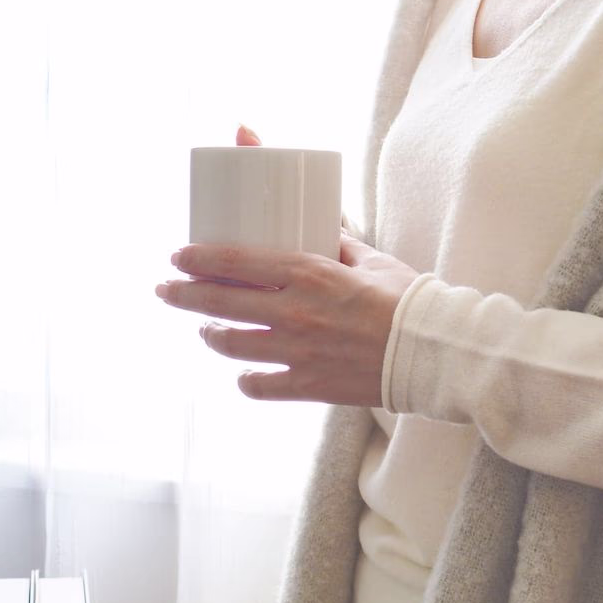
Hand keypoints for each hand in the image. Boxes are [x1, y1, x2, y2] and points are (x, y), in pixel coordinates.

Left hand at [155, 125, 420, 405]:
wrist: (435, 352)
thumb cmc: (408, 298)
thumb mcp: (369, 256)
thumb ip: (336, 239)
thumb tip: (317, 215)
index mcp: (309, 272)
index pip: (234, 261)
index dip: (197, 259)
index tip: (178, 256)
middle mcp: (295, 313)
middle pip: (219, 304)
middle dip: (183, 295)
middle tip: (167, 289)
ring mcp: (299, 353)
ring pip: (232, 345)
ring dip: (210, 335)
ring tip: (204, 329)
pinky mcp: (311, 385)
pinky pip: (261, 387)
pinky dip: (246, 379)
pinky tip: (242, 373)